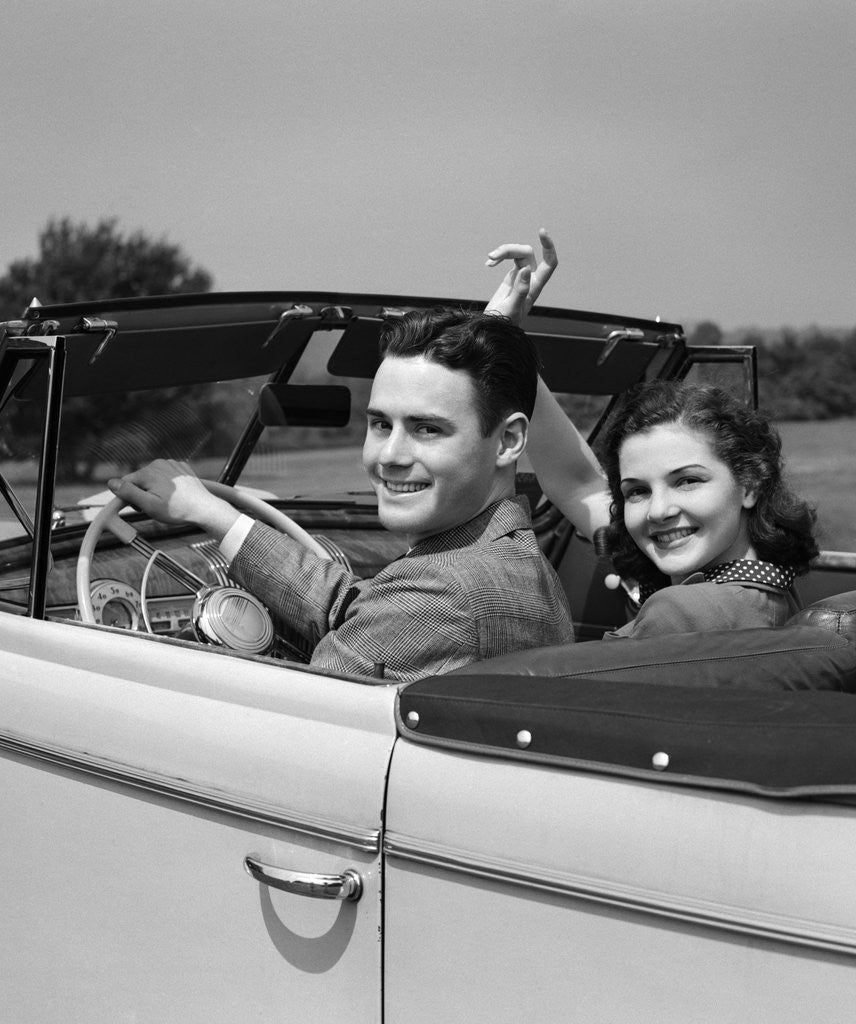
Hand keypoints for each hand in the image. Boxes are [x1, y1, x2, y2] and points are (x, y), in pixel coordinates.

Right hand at [108, 459, 239, 538]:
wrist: (204, 509)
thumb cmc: (177, 510)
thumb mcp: (148, 505)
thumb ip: (128, 493)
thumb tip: (111, 483)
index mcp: (149, 471)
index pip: (126, 483)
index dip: (129, 498)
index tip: (138, 508)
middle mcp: (159, 463)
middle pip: (140, 480)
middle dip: (142, 493)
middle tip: (154, 507)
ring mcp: (172, 464)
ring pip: (153, 478)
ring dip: (154, 489)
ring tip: (167, 502)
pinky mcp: (182, 469)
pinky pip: (166, 477)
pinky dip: (167, 486)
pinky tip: (175, 496)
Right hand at [484, 228, 557, 324]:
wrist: (493, 329)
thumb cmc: (504, 323)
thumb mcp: (512, 307)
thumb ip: (520, 289)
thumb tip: (525, 269)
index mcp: (535, 286)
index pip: (550, 263)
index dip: (549, 247)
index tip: (541, 232)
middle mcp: (530, 279)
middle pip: (527, 253)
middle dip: (511, 250)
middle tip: (493, 256)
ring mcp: (521, 277)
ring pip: (517, 254)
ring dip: (503, 252)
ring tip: (489, 259)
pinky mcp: (511, 277)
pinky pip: (508, 259)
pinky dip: (499, 258)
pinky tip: (488, 264)